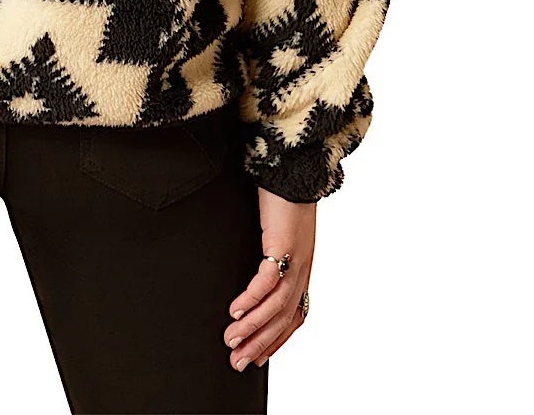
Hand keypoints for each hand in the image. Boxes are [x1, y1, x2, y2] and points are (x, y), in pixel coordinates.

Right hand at [222, 188, 314, 369]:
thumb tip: (254, 271)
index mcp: (302, 268)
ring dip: (251, 327)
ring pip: (275, 306)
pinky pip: (267, 282)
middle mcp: (302, 269)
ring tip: (231, 341)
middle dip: (259, 344)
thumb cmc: (282, 197)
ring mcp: (296, 259)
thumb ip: (270, 254)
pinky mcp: (284, 246)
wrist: (293, 170)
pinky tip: (235, 310)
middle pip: (283, 318)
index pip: (293, 316)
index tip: (257, 358)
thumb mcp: (278, 232)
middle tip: (237, 362)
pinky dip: (251, 299)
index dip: (276, 340)